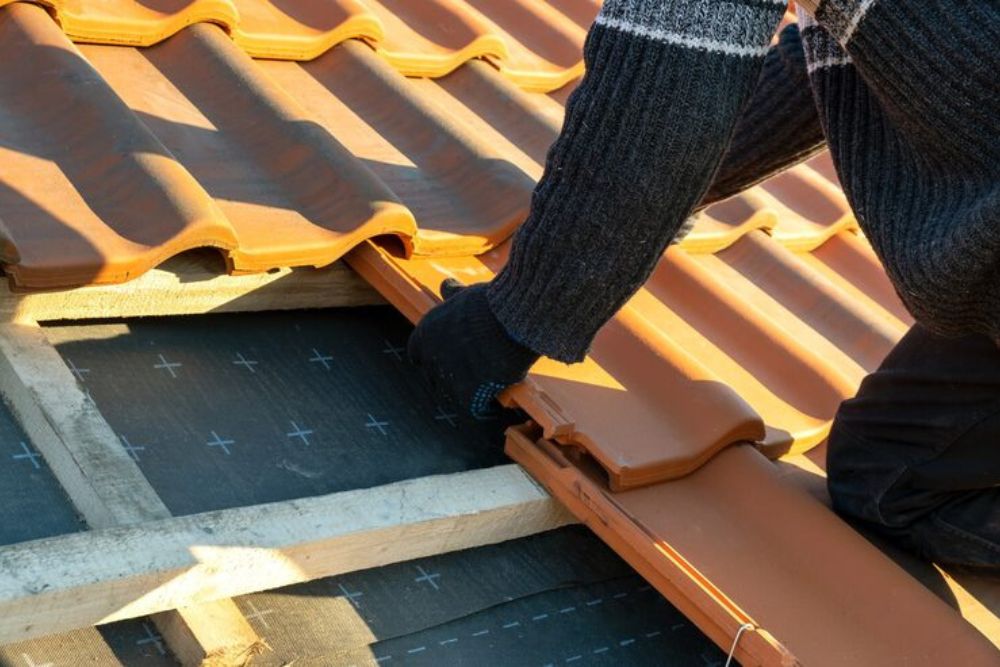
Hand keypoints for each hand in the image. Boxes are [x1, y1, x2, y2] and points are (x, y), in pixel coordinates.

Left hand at [407, 279, 538, 418]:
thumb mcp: (464, 295)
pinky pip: (471, 411)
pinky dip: (482, 409)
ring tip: (484, 391)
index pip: (417, 356)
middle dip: (448, 379)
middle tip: (472, 376)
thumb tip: (446, 284)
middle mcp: (429, 358)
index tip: (450, 359)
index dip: (434, 359)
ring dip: (464, 396)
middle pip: (432, 379)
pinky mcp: (467, 394)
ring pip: (450, 396)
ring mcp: (446, 378)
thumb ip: (451, 295)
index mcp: (424, 334)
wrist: (510, 317)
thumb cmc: (490, 302)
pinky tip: (495, 404)